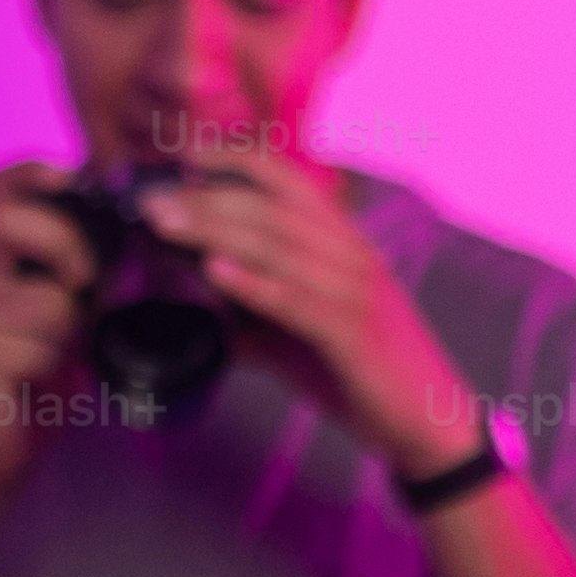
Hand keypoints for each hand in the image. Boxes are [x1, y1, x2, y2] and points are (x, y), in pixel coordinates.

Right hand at [0, 161, 99, 490]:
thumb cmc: (24, 373)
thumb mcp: (56, 306)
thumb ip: (77, 267)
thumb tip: (131, 229)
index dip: (34, 170)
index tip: (72, 178)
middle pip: (10, 221)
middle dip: (65, 245)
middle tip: (84, 283)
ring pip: (47, 297)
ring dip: (71, 327)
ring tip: (60, 350)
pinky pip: (42, 346)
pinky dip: (58, 365)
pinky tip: (41, 382)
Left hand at [139, 156, 482, 477]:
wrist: (428, 423)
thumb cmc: (360, 371)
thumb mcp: (299, 331)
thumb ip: (253, 307)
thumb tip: (198, 293)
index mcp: (341, 242)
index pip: (286, 179)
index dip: (233, 159)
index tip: (181, 154)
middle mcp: (351, 254)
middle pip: (269, 208)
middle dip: (203, 199)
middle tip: (147, 200)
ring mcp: (355, 292)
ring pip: (277, 246)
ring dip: (214, 230)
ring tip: (163, 223)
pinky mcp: (353, 335)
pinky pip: (297, 300)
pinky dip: (253, 283)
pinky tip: (212, 271)